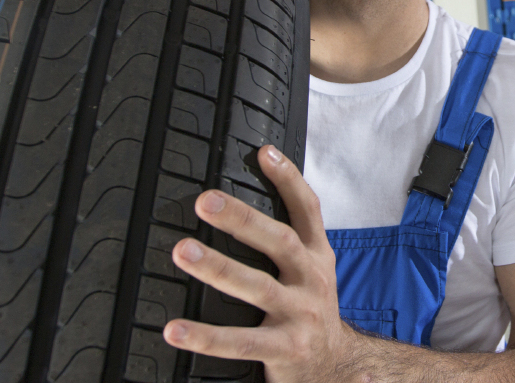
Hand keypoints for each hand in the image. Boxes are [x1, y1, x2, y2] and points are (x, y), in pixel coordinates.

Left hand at [163, 145, 357, 381]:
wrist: (338, 368)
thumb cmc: (312, 315)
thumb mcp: (312, 273)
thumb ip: (290, 242)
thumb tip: (249, 200)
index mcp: (317, 258)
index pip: (309, 210)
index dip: (289, 180)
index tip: (264, 154)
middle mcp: (312, 281)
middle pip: (279, 242)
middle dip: (243, 218)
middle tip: (205, 201)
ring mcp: (299, 316)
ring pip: (257, 287)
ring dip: (218, 267)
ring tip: (183, 251)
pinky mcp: (285, 350)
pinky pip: (240, 342)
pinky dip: (205, 337)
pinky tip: (175, 329)